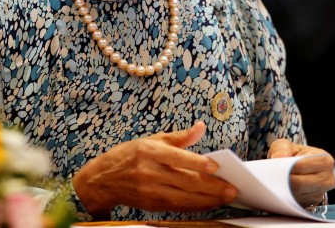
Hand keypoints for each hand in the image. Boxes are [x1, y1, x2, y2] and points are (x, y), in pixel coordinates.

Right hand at [73, 121, 237, 218]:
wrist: (103, 180)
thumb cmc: (129, 155)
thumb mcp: (151, 140)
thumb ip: (179, 137)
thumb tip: (200, 128)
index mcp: (150, 151)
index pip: (177, 157)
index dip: (197, 162)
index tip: (216, 166)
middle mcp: (149, 171)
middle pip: (185, 181)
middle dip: (211, 186)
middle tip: (231, 188)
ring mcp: (150, 190)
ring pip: (184, 197)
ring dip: (207, 199)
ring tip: (226, 197)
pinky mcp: (151, 204)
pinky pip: (178, 206)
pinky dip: (195, 206)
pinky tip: (209, 203)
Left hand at [268, 138, 334, 207]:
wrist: (300, 166)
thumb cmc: (295, 154)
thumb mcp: (286, 145)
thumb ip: (281, 149)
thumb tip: (279, 157)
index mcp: (324, 160)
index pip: (301, 166)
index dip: (285, 167)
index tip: (274, 168)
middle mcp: (327, 179)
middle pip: (299, 183)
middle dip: (283, 180)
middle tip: (271, 176)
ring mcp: (321, 193)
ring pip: (297, 194)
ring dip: (283, 189)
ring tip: (275, 181)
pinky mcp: (313, 203)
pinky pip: (296, 202)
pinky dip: (286, 196)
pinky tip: (281, 188)